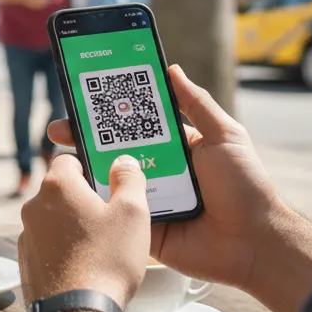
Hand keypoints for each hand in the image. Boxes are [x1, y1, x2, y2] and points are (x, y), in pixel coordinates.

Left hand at [18, 153, 150, 306]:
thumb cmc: (107, 261)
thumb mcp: (132, 213)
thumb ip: (130, 179)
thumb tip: (124, 162)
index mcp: (58, 186)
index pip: (68, 159)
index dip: (90, 167)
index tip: (107, 183)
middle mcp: (34, 206)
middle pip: (61, 191)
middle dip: (83, 199)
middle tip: (110, 218)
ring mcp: (26, 236)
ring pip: (53, 219)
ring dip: (72, 226)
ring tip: (100, 247)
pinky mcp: (25, 262)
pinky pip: (47, 245)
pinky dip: (62, 249)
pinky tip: (84, 266)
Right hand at [46, 65, 282, 290]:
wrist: (253, 242)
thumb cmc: (245, 186)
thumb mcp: (224, 135)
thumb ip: (197, 103)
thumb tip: (172, 69)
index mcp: (173, 147)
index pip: (134, 125)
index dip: (110, 114)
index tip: (83, 99)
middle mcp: (157, 171)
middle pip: (114, 151)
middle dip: (85, 139)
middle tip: (58, 129)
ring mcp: (148, 200)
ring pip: (109, 181)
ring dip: (84, 170)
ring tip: (59, 156)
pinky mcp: (142, 228)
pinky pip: (115, 214)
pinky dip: (96, 204)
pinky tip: (73, 192)